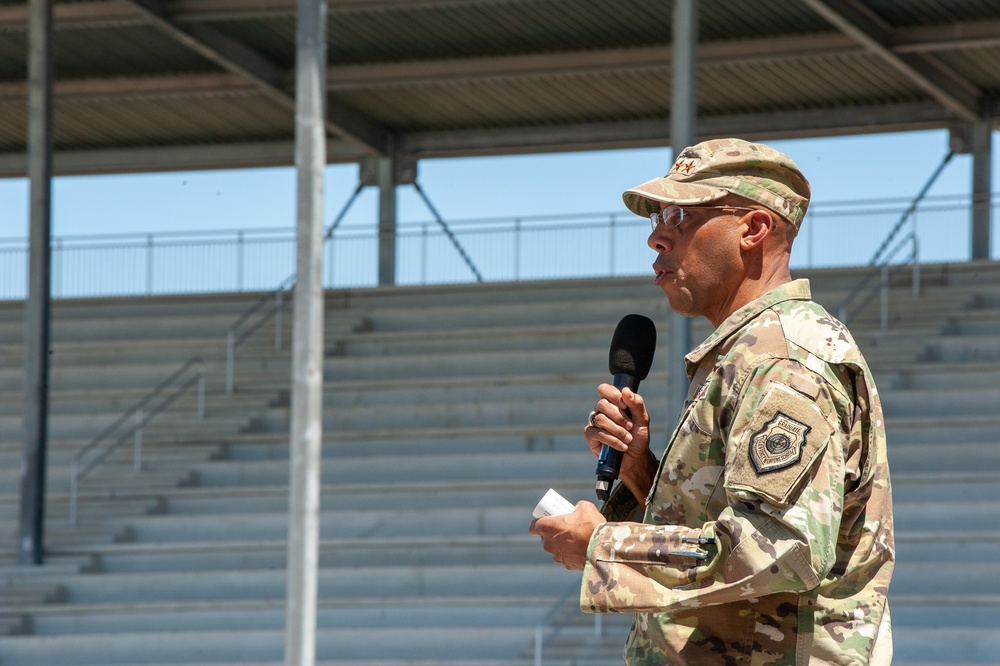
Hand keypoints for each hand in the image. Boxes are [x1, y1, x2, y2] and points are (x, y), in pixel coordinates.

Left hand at [529, 501, 604, 570]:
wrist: (603, 548)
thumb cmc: (591, 526)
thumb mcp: (585, 507)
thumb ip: (577, 506)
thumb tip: (577, 508)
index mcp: (547, 527)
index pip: (533, 527)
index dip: (538, 523)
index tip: (547, 520)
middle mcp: (548, 544)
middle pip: (544, 538)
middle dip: (552, 534)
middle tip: (564, 528)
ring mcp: (557, 556)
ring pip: (555, 549)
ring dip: (561, 545)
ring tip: (575, 539)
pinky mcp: (567, 565)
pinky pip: (566, 558)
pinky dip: (571, 554)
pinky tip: (581, 549)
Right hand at [584, 384, 656, 501]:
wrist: (636, 458)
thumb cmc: (638, 437)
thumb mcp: (643, 420)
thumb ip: (637, 404)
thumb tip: (626, 390)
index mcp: (613, 403)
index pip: (604, 389)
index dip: (613, 395)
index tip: (625, 405)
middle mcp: (602, 411)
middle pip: (602, 404)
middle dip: (619, 416)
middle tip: (630, 426)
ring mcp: (595, 423)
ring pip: (600, 419)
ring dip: (617, 430)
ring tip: (628, 439)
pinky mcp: (591, 436)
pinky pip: (597, 433)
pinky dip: (612, 440)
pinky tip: (621, 446)